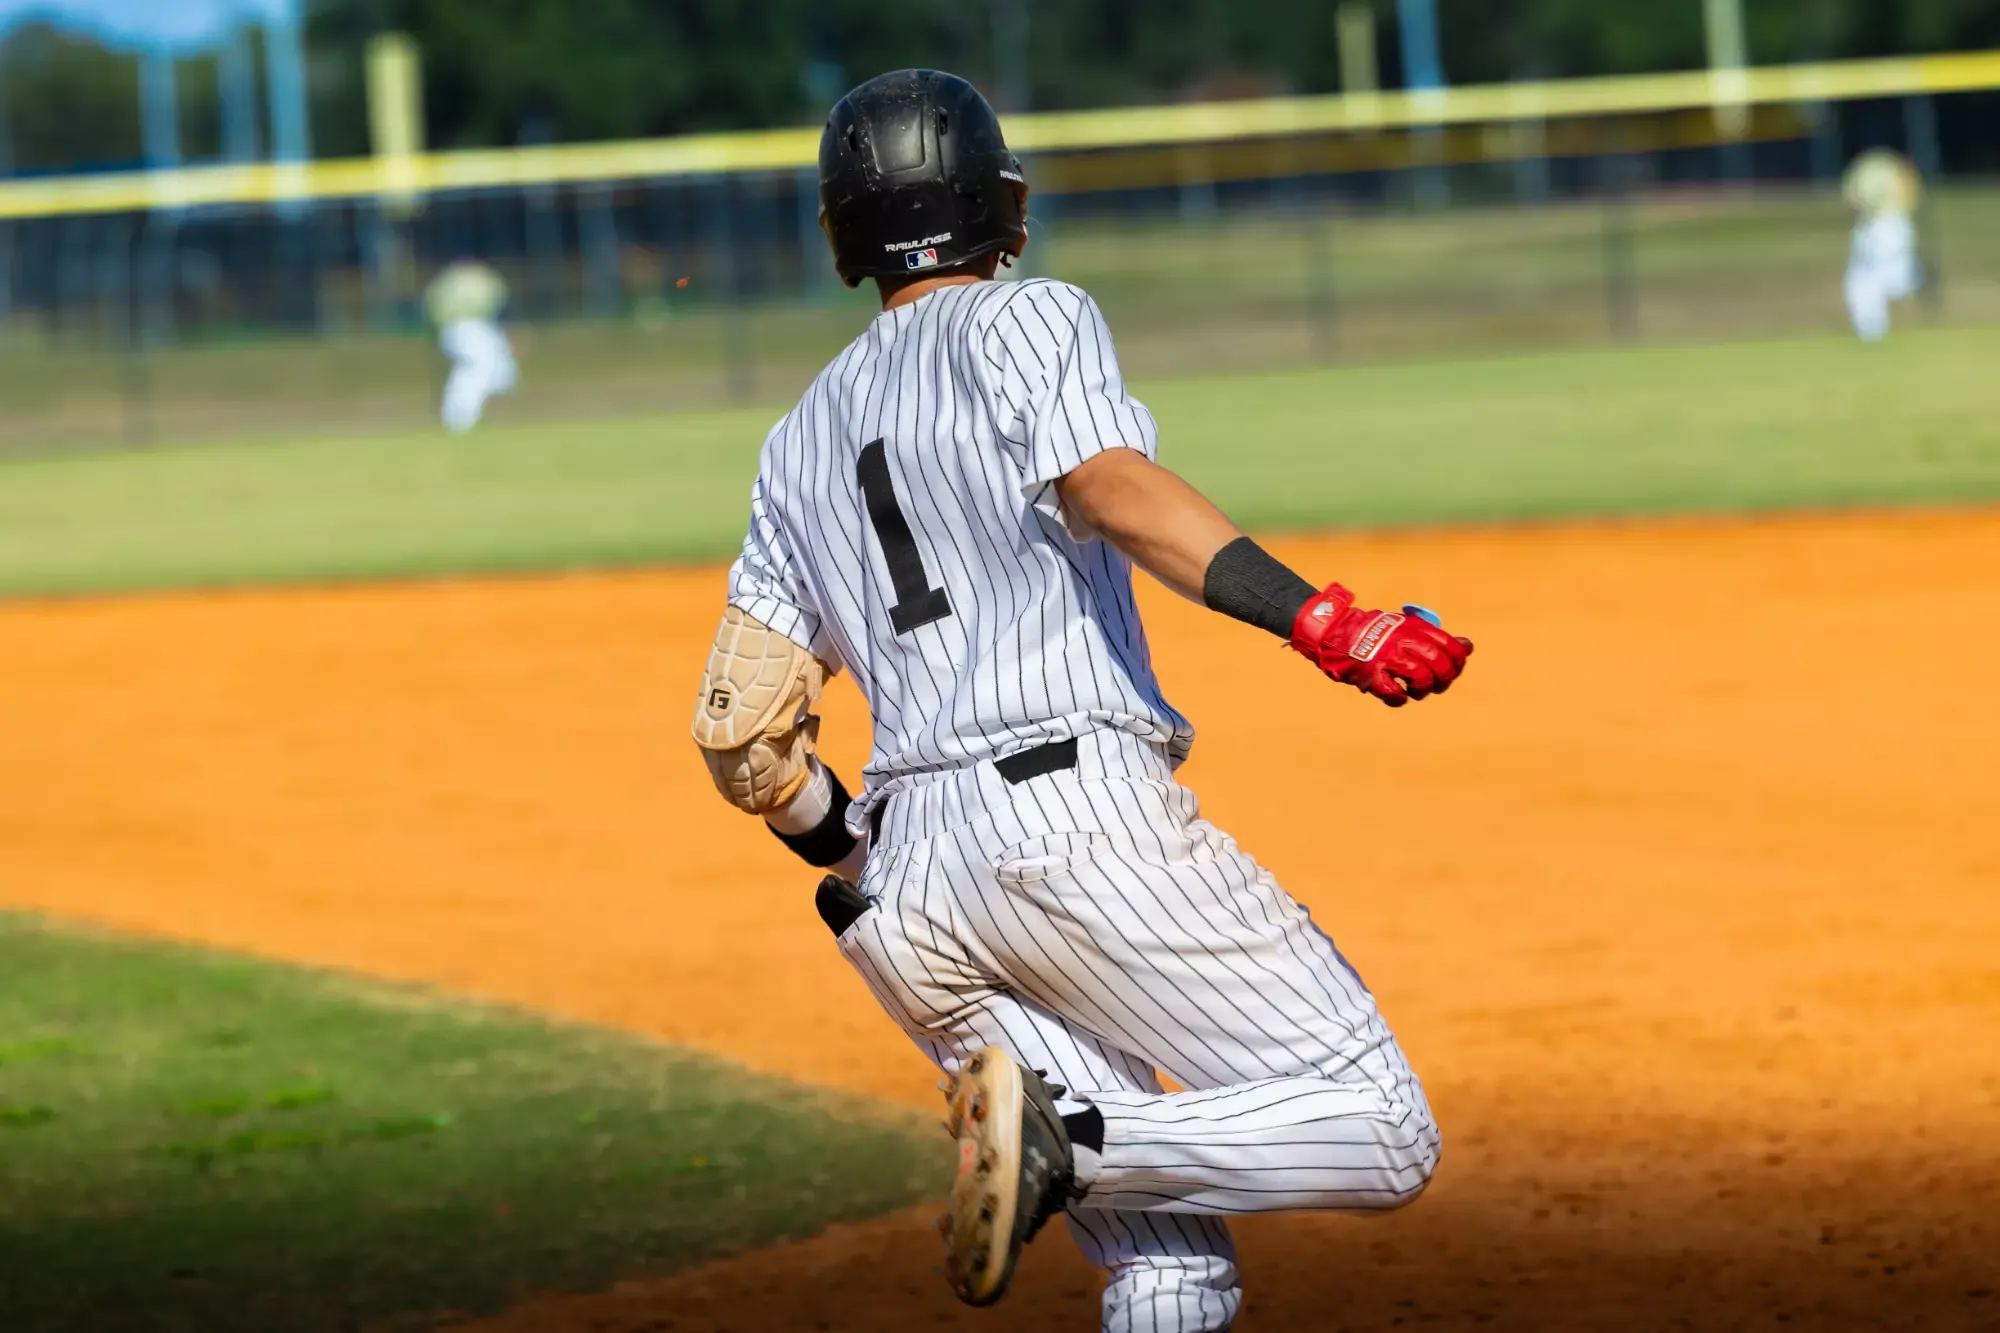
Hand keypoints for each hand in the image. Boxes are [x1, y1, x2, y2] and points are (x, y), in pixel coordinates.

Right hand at [1289, 584, 1472, 706]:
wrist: (1338, 634)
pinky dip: (1398, 699)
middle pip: (1440, 665)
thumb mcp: (1409, 629)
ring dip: (1422, 690)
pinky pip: (1394, 693)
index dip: (1458, 664)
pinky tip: (1396, 695)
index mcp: (1416, 629)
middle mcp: (1405, 641)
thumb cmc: (1378, 635)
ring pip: (1422, 678)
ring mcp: (1388, 657)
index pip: (1453, 648)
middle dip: (1443, 680)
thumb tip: (1468, 647)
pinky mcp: (1373, 673)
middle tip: (1434, 685)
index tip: (1451, 671)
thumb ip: (1437, 639)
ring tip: (1414, 691)